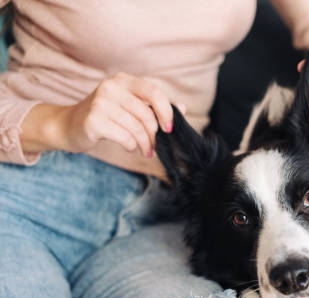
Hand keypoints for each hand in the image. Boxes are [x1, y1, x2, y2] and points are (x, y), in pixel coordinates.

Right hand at [59, 72, 174, 156]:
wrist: (69, 125)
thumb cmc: (106, 117)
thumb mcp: (130, 106)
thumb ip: (155, 106)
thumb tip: (182, 109)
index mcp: (124, 80)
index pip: (154, 92)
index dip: (167, 112)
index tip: (169, 129)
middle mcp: (111, 87)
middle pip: (147, 115)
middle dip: (154, 135)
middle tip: (153, 146)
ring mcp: (100, 103)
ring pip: (137, 128)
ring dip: (145, 144)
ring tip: (145, 150)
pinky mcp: (93, 120)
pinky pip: (125, 137)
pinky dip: (131, 145)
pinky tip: (129, 146)